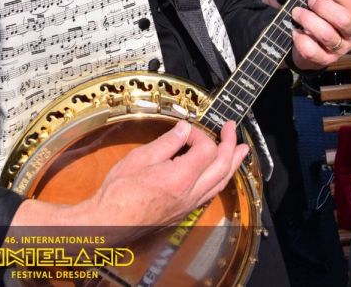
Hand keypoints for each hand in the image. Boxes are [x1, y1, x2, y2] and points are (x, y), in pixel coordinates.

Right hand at [12, 120, 247, 236]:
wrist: (108, 223)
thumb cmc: (119, 192)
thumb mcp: (141, 157)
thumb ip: (167, 142)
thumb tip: (184, 128)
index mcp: (181, 177)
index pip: (207, 149)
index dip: (200, 133)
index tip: (187, 128)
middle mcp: (191, 194)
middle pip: (222, 167)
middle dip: (230, 145)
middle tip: (232, 128)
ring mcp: (189, 205)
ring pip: (220, 183)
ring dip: (232, 164)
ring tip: (241, 150)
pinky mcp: (184, 212)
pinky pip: (210, 193)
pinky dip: (219, 179)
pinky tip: (219, 172)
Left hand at [290, 0, 350, 68]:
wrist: (316, 45)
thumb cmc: (322, 15)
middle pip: (341, 17)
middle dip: (319, 6)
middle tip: (306, 2)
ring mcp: (342, 47)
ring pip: (326, 34)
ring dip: (307, 20)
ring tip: (297, 14)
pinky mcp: (327, 60)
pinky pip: (312, 50)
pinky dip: (300, 39)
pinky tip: (296, 32)